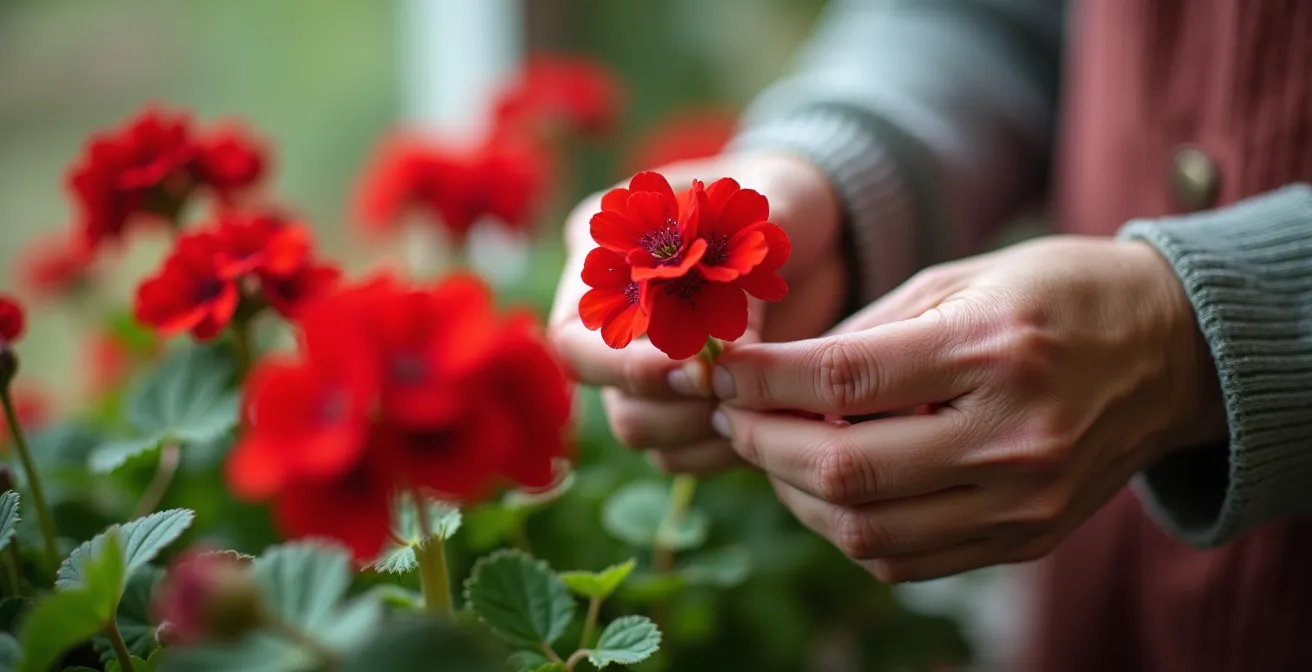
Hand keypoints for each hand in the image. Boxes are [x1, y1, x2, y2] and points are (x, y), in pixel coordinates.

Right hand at [548, 153, 846, 472]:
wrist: (832, 237)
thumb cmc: (792, 205)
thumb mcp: (766, 220)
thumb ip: (737, 277)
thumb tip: (725, 356)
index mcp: (605, 256)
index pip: (572, 332)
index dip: (622, 362)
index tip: (694, 366)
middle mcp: (611, 316)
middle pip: (595, 387)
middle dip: (660, 396)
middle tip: (725, 389)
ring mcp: (645, 367)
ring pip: (636, 426)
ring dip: (694, 427)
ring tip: (757, 402)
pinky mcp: (686, 406)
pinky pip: (680, 454)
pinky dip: (721, 450)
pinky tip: (769, 424)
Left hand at [709, 236, 1226, 580]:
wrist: (1170, 353)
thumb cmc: (1054, 296)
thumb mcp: (960, 280)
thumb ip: (868, 334)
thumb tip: (773, 379)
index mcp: (993, 349)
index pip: (843, 377)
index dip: (761, 379)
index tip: (718, 370)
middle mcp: (1011, 435)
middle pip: (844, 468)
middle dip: (761, 444)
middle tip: (730, 417)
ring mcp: (1022, 500)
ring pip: (865, 530)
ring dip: (795, 495)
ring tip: (772, 451)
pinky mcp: (1025, 539)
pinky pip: (904, 560)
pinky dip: (847, 529)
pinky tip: (829, 488)